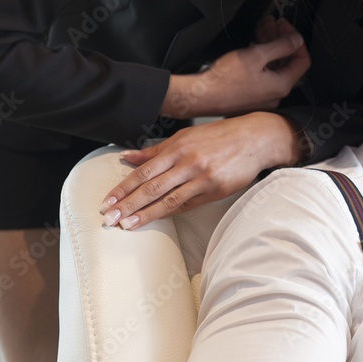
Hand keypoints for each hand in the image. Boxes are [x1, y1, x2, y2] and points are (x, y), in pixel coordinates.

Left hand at [99, 112, 300, 229]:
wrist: (254, 139)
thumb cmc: (219, 137)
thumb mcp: (185, 136)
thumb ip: (155, 150)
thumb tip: (127, 157)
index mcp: (177, 147)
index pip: (143, 171)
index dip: (123, 187)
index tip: (107, 200)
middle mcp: (187, 162)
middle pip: (151, 187)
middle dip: (127, 204)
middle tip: (108, 218)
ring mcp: (202, 178)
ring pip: (168, 199)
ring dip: (145, 214)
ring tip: (126, 225)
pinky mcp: (215, 190)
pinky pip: (188, 204)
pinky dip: (169, 212)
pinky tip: (155, 218)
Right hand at [162, 21, 309, 117]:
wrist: (202, 96)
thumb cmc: (226, 78)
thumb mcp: (256, 55)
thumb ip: (281, 46)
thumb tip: (298, 40)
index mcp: (282, 85)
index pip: (302, 60)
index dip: (296, 40)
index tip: (284, 25)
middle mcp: (276, 93)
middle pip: (286, 61)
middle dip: (280, 39)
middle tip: (271, 22)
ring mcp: (264, 95)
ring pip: (274, 65)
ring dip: (269, 45)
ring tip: (261, 27)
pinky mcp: (252, 94)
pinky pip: (263, 73)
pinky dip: (261, 57)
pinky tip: (253, 44)